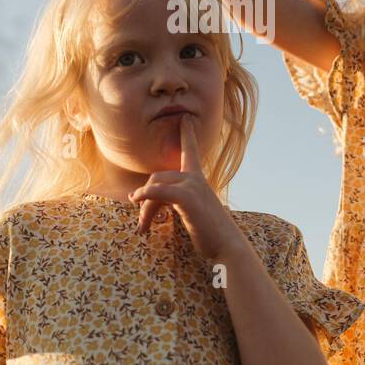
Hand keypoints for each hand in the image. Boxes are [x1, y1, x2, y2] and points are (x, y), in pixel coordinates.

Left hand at [128, 114, 246, 262]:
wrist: (227, 246)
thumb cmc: (210, 233)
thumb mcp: (191, 213)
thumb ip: (174, 202)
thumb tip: (142, 200)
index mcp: (199, 180)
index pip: (190, 151)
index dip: (187, 134)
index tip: (185, 118)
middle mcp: (196, 178)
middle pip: (158, 177)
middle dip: (145, 199)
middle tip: (141, 223)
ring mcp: (192, 185)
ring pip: (155, 186)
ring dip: (144, 207)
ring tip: (143, 228)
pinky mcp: (187, 196)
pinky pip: (157, 191)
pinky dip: (145, 195)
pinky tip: (138, 201)